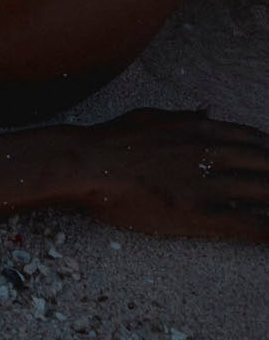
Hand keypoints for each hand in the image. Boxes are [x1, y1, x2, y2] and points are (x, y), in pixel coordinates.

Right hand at [79, 108, 268, 240]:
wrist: (89, 165)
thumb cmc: (113, 140)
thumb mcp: (151, 116)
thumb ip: (184, 116)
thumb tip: (208, 110)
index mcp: (200, 130)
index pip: (252, 139)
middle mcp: (211, 154)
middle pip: (265, 164)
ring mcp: (208, 184)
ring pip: (264, 192)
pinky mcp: (200, 213)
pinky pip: (248, 223)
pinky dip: (268, 229)